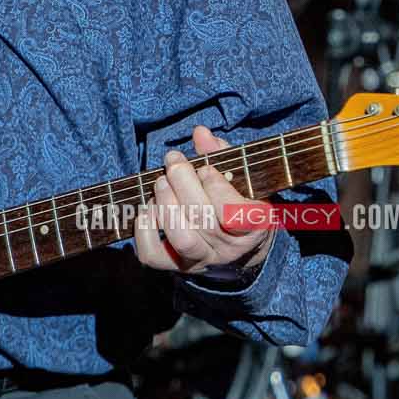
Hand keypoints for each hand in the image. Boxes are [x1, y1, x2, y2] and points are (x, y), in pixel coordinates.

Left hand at [132, 126, 274, 277]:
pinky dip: (144, 230)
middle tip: (173, 160)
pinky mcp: (177, 266)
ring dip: (166, 205)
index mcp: (254, 226)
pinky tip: (148, 208)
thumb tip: (200, 133)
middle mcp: (229, 248)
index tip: (205, 167)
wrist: (240, 248)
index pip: (234, 213)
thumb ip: (223, 154)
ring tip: (160, 182)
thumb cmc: (241, 203)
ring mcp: (203, 260)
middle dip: (183, 183)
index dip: (216, 186)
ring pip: (182, 239)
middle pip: (203, 220)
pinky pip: (154, 256)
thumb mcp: (243, 179)